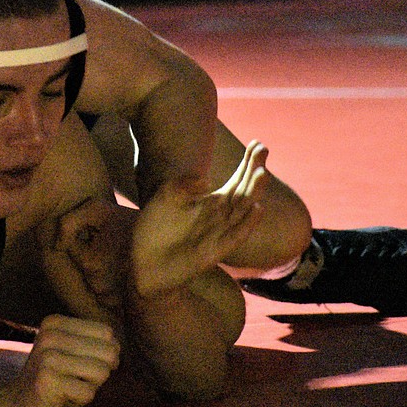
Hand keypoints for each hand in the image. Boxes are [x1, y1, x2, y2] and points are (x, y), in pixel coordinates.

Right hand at [10, 314, 118, 406]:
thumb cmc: (54, 382)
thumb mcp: (71, 353)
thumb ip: (95, 344)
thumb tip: (118, 348)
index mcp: (55, 322)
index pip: (107, 333)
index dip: (103, 355)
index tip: (79, 366)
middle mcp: (49, 335)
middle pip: (108, 352)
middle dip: (99, 373)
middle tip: (74, 380)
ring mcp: (46, 357)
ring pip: (101, 372)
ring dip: (89, 387)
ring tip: (67, 388)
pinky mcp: (47, 381)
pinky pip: (89, 393)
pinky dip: (80, 402)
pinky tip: (61, 400)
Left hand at [131, 140, 267, 299]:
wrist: (143, 263)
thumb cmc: (155, 229)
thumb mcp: (165, 199)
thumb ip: (182, 185)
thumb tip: (206, 178)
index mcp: (210, 203)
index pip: (236, 180)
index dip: (247, 163)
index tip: (257, 143)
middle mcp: (220, 217)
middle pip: (243, 190)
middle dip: (254, 170)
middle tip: (263, 148)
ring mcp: (219, 234)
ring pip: (242, 210)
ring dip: (253, 191)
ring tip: (261, 172)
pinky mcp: (214, 251)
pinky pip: (235, 236)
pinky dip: (247, 223)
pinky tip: (256, 207)